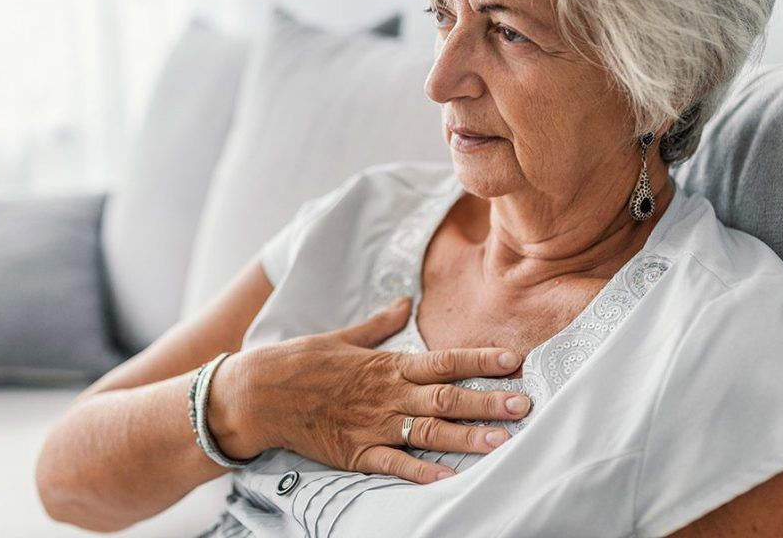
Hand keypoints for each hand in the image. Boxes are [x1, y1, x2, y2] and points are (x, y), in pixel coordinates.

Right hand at [207, 295, 531, 483]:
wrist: (258, 394)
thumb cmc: (300, 362)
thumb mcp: (342, 336)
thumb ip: (379, 324)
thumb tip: (405, 302)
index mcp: (387, 365)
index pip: (444, 361)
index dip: (480, 360)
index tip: (513, 360)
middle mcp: (387, 395)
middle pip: (447, 398)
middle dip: (488, 401)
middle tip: (524, 405)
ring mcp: (373, 425)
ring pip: (429, 432)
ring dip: (468, 437)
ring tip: (503, 442)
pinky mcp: (356, 452)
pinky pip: (395, 465)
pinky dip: (422, 473)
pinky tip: (451, 479)